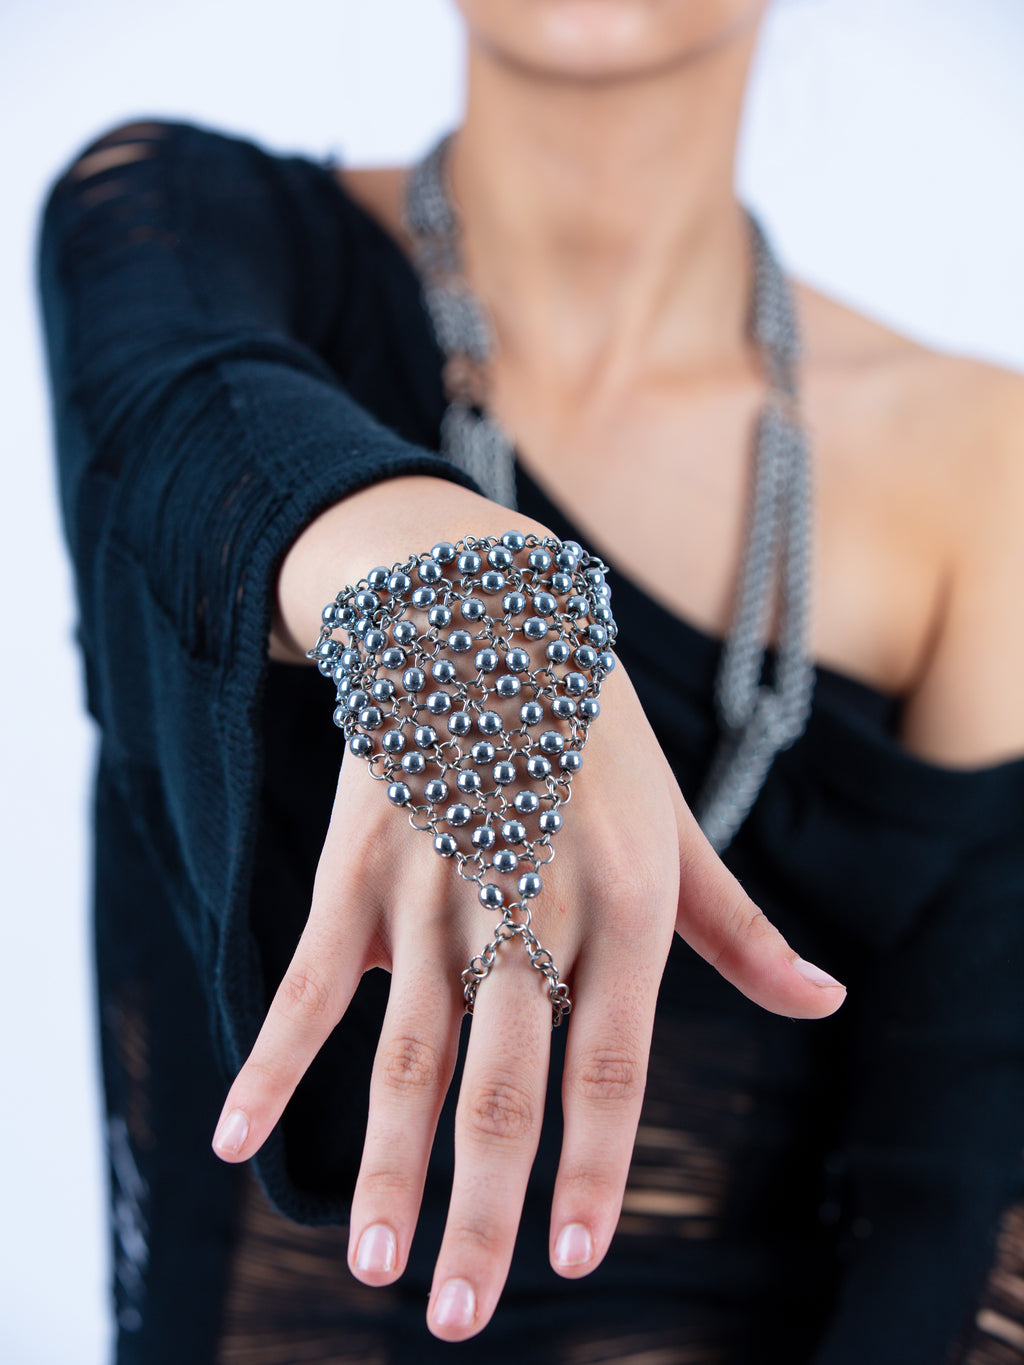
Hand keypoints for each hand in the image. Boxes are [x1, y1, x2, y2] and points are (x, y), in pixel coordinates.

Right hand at [213, 476, 845, 1341]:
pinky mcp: (360, 869)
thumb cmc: (596, 736)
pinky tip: (234, 1138)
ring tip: (372, 1266)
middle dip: (484, 1208)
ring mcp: (437, 889)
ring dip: (384, 1166)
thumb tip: (826, 1004)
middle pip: (507, 1081)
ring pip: (408, 1051)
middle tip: (457, 1317)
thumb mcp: (681, 823)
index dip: (593, 1165)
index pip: (614, 1061)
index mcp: (626, 901)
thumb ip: (741, 927)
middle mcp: (532, 906)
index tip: (574, 1259)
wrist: (485, 619)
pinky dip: (271, 1061)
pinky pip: (310, 982)